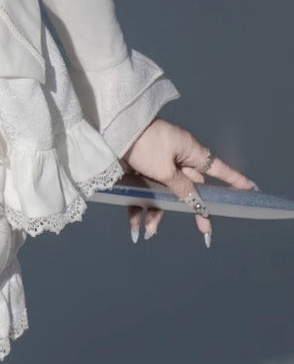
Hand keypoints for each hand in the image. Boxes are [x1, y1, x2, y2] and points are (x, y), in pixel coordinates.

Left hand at [119, 116, 256, 245]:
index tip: (252, 190)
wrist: (111, 130)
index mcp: (189, 152)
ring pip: (164, 194)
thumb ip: (183, 188)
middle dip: (192, 210)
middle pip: (190, 188)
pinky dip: (140, 209)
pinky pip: (144, 193)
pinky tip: (134, 228)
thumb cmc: (144, 144)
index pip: (219, 169)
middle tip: (205, 233)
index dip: (235, 180)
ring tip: (149, 232)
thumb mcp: (165, 170)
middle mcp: (176, 159)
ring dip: (157, 214)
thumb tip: (199, 202)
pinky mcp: (140, 170)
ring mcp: (158, 164)